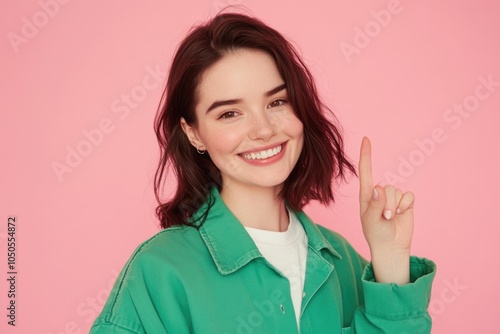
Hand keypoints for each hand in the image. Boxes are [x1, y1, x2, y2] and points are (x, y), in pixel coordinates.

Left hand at [358, 137, 413, 283]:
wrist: (391, 246)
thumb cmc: (376, 233)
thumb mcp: (370, 220)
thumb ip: (374, 204)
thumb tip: (378, 188)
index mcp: (367, 195)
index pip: (366, 171)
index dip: (366, 155)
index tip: (366, 139)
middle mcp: (380, 193)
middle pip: (386, 186)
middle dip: (386, 203)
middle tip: (384, 218)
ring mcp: (393, 197)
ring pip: (397, 191)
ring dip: (395, 206)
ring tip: (391, 218)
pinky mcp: (406, 201)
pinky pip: (408, 195)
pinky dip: (406, 205)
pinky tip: (401, 214)